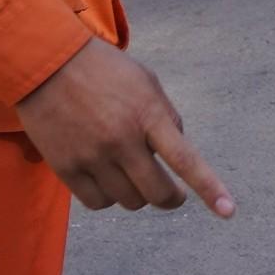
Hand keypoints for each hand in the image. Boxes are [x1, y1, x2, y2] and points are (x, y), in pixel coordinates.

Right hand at [15, 39, 234, 215]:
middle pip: (157, 194)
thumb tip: (176, 156)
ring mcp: (92, 156)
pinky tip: (107, 179)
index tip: (228, 212)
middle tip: (172, 193)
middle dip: (170, 198)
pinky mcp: (66, 167)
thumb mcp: (146, 82)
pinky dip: (108, 198)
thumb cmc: (103, 70)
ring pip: (129, 201)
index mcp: (147, 115)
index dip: (209, 188)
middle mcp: (121, 139)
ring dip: (136, 194)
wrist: (46, 62)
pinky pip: (98, 203)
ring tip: (129, 172)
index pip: (185, 160)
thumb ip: (166, 117)